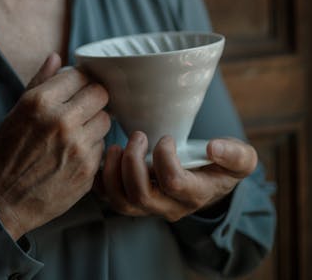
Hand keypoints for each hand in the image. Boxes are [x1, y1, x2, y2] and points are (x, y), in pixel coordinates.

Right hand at [0, 53, 110, 238]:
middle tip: (82, 108)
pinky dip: (92, 147)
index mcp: (41, 102)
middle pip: (100, 94)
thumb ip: (40, 81)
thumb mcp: (16, 111)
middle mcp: (62, 121)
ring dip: (95, 123)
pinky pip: (102, 146)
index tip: (75, 89)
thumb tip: (56, 56)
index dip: (79, 81)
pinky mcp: (88, 170)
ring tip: (77, 131)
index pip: (80, 76)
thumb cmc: (7, 152)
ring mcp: (77, 146)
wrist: (2, 200)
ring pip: (106, 119)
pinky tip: (74, 153)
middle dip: (92, 98)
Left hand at [94, 132, 257, 220]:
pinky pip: (108, 198)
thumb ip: (236, 154)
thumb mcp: (241, 159)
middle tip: (137, 136)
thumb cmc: (222, 164)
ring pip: (121, 202)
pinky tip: (106, 155)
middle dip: (133, 162)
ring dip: (112, 172)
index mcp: (195, 194)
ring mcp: (149, 206)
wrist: (209, 180)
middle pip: (141, 196)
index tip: (166, 138)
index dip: (165, 157)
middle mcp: (169, 206)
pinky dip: (101, 178)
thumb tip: (214, 148)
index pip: (174, 183)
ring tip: (116, 146)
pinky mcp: (132, 200)